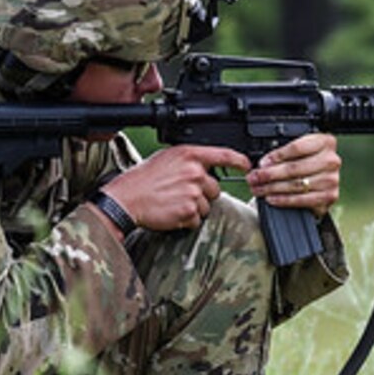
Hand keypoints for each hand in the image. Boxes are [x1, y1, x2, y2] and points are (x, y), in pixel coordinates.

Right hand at [103, 145, 250, 231]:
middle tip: (182, 194)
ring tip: (173, 203)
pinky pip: (197, 220)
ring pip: (207, 206)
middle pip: (216, 188)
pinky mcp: (189, 211)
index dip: (239, 161)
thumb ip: (189, 161)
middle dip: (203, 194)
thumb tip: (204, 168)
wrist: (126, 199)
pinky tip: (171, 212)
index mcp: (189, 155)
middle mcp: (194, 172)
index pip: (223, 155)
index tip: (247, 165)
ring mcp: (193, 192)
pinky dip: (186, 220)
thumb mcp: (166, 159)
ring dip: (194, 208)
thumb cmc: (143, 179)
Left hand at [246, 133, 341, 217]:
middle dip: (269, 174)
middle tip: (254, 178)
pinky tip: (271, 198)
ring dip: (273, 188)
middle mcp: (331, 160)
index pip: (297, 148)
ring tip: (258, 189)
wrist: (317, 183)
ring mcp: (332, 179)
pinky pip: (302, 199)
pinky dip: (284, 200)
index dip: (276, 156)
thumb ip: (279, 154)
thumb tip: (255, 162)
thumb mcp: (294, 152)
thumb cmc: (304, 164)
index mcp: (324, 141)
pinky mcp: (329, 196)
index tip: (261, 163)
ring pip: (296, 184)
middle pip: (294, 168)